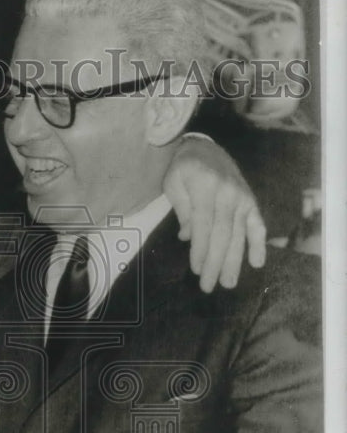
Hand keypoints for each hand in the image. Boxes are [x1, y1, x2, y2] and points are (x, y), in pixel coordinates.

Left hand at [164, 135, 265, 291]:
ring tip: (229, 282)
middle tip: (210, 287)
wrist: (205, 146)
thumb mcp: (173, 183)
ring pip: (239, 234)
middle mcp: (228, 193)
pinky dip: (259, 243)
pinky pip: (257, 224)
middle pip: (222, 234)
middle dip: (215, 263)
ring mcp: (242, 197)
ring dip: (234, 261)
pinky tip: (257, 262)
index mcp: (205, 188)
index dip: (201, 250)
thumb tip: (188, 238)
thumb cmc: (184, 168)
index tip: (197, 271)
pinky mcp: (250, 200)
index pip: (204, 225)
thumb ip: (181, 210)